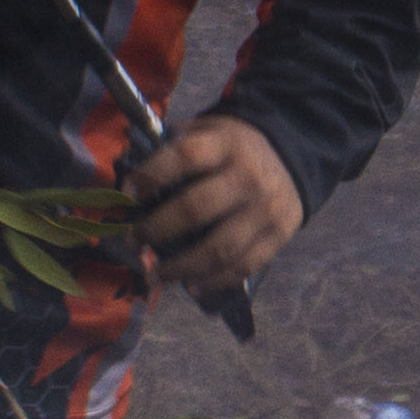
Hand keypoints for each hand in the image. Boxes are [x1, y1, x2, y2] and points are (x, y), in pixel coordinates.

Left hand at [127, 116, 299, 296]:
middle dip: (157, 229)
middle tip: (133, 242)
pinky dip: (214, 282)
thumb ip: (177, 148)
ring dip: (180, 267)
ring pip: (219, 248)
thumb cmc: (235, 149)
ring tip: (155, 276)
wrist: (292, 158)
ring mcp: (265, 210)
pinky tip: (191, 287)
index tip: (127, 194)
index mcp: (226, 144)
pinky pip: (243, 266)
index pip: (184, 157)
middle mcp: (247, 177)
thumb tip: (132, 183)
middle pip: (196, 208)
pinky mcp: (278, 236)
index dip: (151, 176)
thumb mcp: (210, 131)